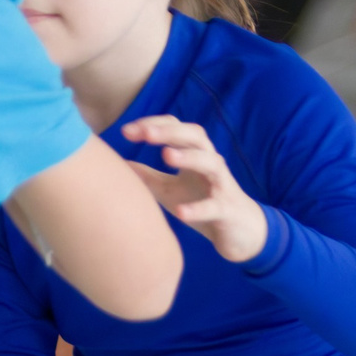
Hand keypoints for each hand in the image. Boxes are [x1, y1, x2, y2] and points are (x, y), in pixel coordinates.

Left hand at [122, 115, 267, 262]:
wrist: (238, 231)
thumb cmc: (200, 202)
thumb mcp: (169, 189)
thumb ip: (147, 176)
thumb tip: (117, 165)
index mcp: (194, 154)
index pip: (176, 128)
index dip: (153, 125)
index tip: (126, 131)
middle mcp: (210, 163)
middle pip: (195, 136)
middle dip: (170, 132)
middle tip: (145, 133)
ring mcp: (222, 185)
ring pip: (211, 162)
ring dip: (189, 157)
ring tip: (166, 156)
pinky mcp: (228, 209)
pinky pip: (214, 206)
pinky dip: (198, 209)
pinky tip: (181, 212)